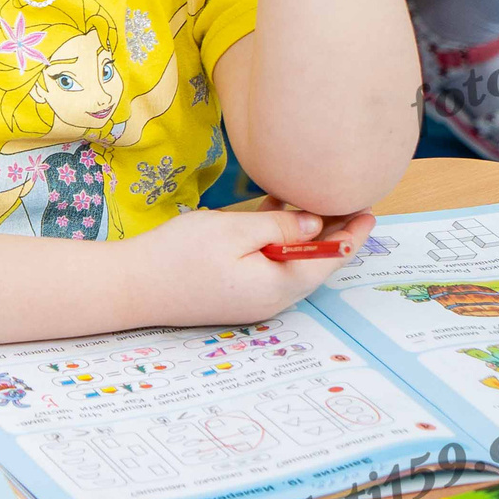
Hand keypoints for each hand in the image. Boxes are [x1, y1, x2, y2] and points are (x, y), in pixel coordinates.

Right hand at [122, 206, 377, 326]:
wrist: (129, 286)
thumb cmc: (179, 256)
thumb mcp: (234, 231)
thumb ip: (280, 227)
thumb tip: (314, 222)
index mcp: (279, 286)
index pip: (329, 259)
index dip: (351, 233)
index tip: (369, 209)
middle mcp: (271, 298)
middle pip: (312, 262)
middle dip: (333, 231)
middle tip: (350, 200)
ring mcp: (250, 297)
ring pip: (289, 261)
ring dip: (303, 233)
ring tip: (318, 201)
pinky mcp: (231, 291)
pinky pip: (266, 264)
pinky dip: (276, 240)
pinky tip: (276, 214)